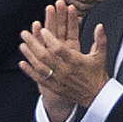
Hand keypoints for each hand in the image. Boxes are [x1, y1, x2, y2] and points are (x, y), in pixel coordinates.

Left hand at [19, 1, 106, 115]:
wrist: (96, 95)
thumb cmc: (97, 74)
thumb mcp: (101, 56)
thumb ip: (100, 39)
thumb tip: (100, 26)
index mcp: (76, 61)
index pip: (59, 49)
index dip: (49, 39)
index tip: (42, 30)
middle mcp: (65, 71)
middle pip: (45, 56)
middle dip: (33, 43)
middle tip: (25, 33)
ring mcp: (59, 79)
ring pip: (40, 66)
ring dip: (29, 55)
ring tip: (22, 45)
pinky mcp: (55, 87)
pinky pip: (39, 79)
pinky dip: (30, 71)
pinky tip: (22, 63)